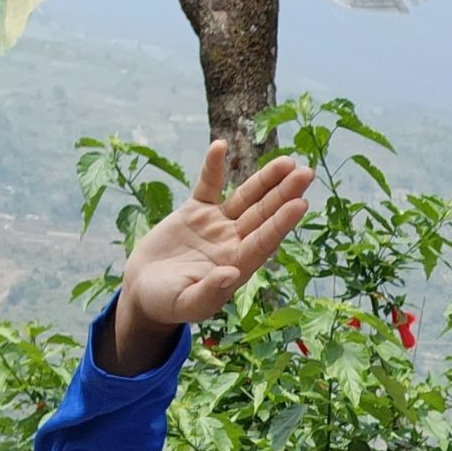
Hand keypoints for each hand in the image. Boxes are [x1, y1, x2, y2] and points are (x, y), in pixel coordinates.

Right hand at [106, 139, 314, 373]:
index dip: (281, 222)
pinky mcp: (195, 212)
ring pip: (245, 197)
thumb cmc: (168, 304)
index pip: (264, 240)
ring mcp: (217, 225)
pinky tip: (220, 146)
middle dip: (284, 193)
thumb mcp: (187, 304)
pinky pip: (207, 185)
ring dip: (265, 179)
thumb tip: (231, 273)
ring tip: (287, 161)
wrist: (144, 291)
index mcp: (237, 264)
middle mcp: (233, 242)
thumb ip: (209, 291)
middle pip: (263, 214)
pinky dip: (213, 167)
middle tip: (307, 172)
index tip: (301, 203)